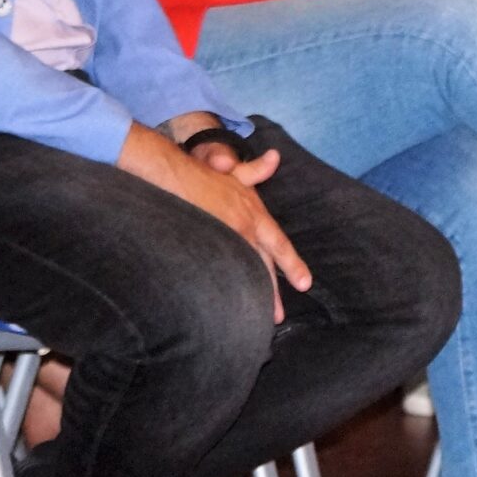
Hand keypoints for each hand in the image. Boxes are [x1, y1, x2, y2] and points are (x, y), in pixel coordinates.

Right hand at [117, 124, 310, 321]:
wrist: (172, 176)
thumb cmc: (203, 175)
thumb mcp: (234, 172)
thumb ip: (256, 170)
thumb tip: (276, 157)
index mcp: (253, 215)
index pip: (279, 244)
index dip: (292, 264)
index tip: (305, 283)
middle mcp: (243, 230)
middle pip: (262, 266)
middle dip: (271, 292)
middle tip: (278, 316)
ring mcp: (224, 240)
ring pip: (243, 273)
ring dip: (249, 294)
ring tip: (256, 318)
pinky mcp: (205, 249)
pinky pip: (219, 273)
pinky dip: (225, 288)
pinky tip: (225, 305)